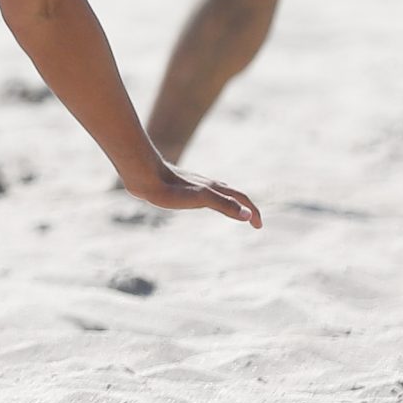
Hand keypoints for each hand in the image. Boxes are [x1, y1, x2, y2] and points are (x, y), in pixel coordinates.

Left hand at [118, 159, 262, 228]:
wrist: (142, 175)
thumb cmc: (168, 189)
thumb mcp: (200, 199)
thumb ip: (223, 205)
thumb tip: (248, 215)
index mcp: (214, 188)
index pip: (241, 199)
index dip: (253, 212)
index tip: (259, 227)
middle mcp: (207, 184)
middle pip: (234, 195)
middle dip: (246, 207)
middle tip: (254, 223)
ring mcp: (195, 184)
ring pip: (220, 192)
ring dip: (232, 202)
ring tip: (235, 212)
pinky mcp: (181, 186)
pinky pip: (204, 193)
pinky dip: (214, 199)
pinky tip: (203, 202)